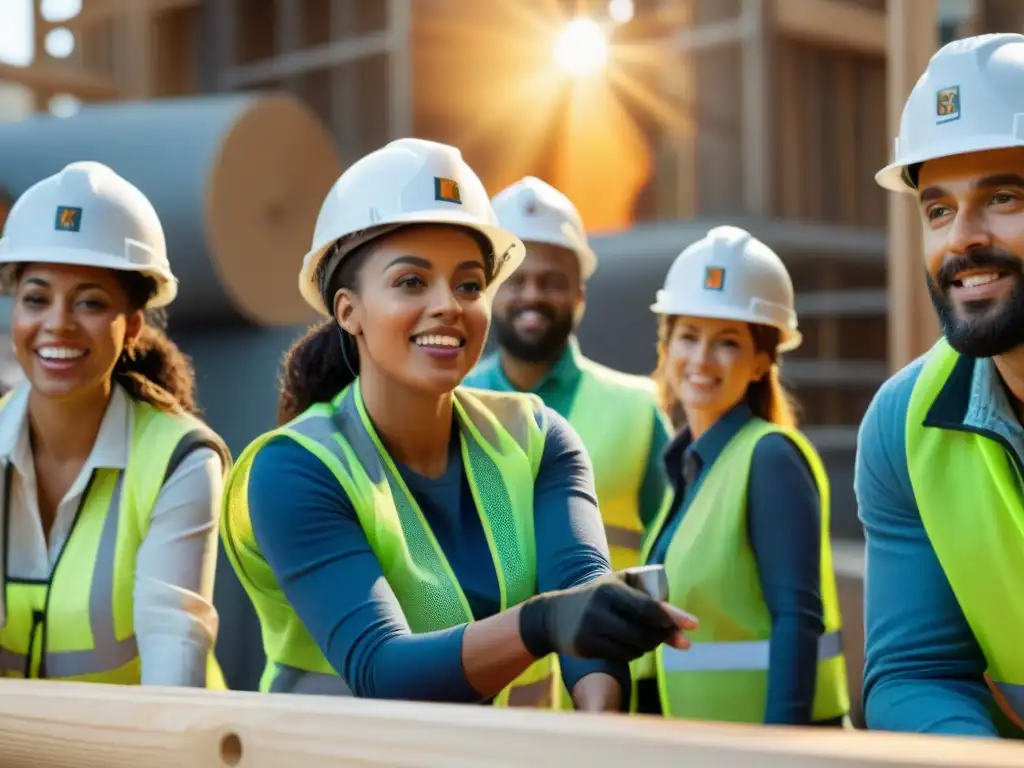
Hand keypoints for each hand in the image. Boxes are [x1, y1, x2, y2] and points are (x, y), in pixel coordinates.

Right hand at [518, 573, 698, 662]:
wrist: (554, 615)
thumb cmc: (598, 598)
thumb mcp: (619, 587)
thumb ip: (650, 601)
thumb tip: (685, 628)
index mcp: (611, 588)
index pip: (648, 607)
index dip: (672, 617)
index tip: (694, 625)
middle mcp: (599, 607)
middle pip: (645, 631)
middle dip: (661, 635)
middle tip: (668, 634)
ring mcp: (591, 628)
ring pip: (636, 647)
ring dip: (648, 646)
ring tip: (643, 637)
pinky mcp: (585, 646)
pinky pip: (622, 656)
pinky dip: (633, 654)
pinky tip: (628, 646)